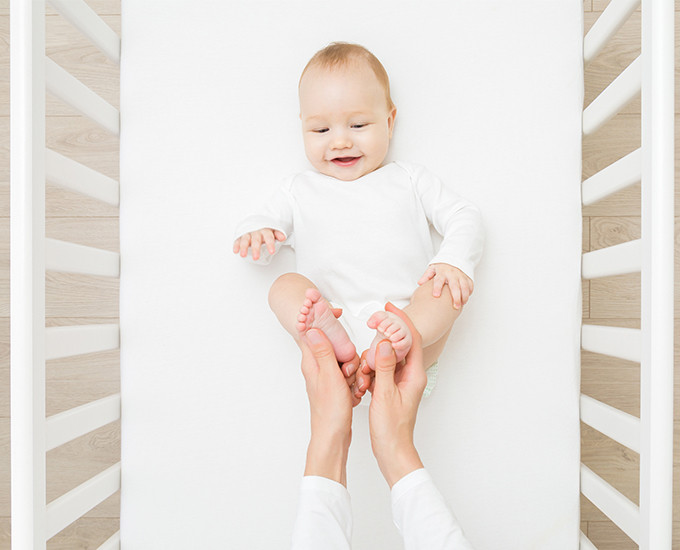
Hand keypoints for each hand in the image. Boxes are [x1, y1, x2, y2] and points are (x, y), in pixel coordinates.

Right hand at [233, 228, 285, 260]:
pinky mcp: (241, 235)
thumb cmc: (265, 229)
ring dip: (244, 247)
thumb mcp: (273, 230)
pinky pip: (238, 239)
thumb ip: (278, 234)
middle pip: (256, 240)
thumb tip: (282, 237)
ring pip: (245, 239)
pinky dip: (236, 245)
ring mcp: (248, 233)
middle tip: (256, 257)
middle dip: (255, 249)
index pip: (268, 237)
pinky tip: (236, 250)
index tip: (271, 251)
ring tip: (243, 255)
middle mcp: (256, 231)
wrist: (256, 220)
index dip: (270, 244)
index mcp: (265, 230)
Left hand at [300, 328, 354, 484]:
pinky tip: (354, 391)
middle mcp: (316, 368)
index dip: (320, 319)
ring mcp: (326, 377)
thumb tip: (312, 328)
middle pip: (332, 345)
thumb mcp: (329, 376)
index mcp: (311, 362)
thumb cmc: (330, 411)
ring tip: (351, 384)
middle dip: (345, 353)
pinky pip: (347, 374)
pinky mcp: (335, 387)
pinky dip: (353, 379)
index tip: (331, 310)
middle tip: (348, 369)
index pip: (311, 332)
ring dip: (351, 368)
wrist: (333, 436)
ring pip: (342, 360)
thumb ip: (323, 351)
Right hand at [367, 303, 426, 487]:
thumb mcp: (385, 395)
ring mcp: (401, 382)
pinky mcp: (392, 389)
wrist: (393, 451)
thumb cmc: (391, 429)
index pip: (411, 339)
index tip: (389, 307)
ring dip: (373, 359)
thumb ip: (384, 367)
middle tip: (370, 327)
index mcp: (414, 375)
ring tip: (363, 370)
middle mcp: (410, 376)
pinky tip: (361, 378)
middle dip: (384, 337)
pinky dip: (370, 371)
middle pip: (399, 345)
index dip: (401, 320)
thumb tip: (384, 342)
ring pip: (387, 358)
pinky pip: (381, 371)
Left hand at [417, 263, 473, 308]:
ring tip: (461, 304)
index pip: (439, 280)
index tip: (436, 295)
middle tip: (455, 306)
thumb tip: (420, 283)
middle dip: (456, 297)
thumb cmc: (441, 268)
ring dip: (464, 296)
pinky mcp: (467, 277)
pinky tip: (465, 299)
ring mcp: (461, 275)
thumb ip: (426, 276)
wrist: (453, 259)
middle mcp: (452, 274)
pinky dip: (469, 292)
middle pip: (455, 286)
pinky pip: (470, 285)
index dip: (437, 288)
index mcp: (442, 272)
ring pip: (465, 286)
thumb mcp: (432, 269)